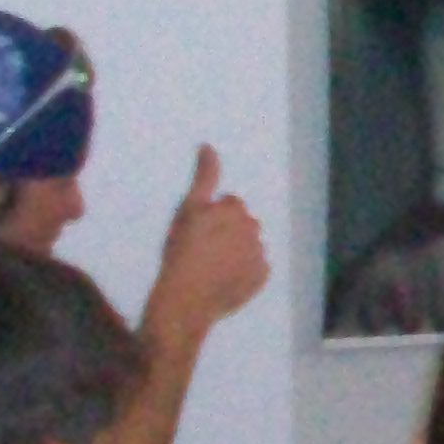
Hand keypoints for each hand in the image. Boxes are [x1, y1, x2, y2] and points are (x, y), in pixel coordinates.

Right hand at [147, 147, 268, 338]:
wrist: (186, 297)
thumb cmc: (181, 250)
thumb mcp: (188, 209)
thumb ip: (203, 177)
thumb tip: (208, 146)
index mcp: (235, 210)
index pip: (230, 205)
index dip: (213, 216)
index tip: (199, 230)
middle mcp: (253, 230)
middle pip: (243, 224)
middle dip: (228, 232)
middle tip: (204, 248)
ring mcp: (259, 255)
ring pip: (249, 246)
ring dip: (236, 251)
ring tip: (212, 266)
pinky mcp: (261, 278)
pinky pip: (255, 269)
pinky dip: (244, 272)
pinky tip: (223, 279)